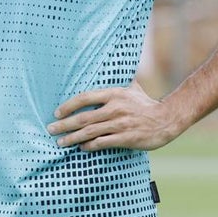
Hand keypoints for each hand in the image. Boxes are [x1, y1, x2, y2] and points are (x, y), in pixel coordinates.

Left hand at [47, 82, 181, 151]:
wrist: (167, 119)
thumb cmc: (147, 104)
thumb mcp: (132, 88)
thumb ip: (119, 82)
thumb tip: (112, 68)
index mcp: (114, 94)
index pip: (85, 97)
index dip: (69, 105)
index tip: (57, 112)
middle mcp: (115, 108)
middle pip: (84, 117)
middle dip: (64, 125)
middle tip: (50, 129)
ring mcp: (120, 124)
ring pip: (90, 132)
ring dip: (73, 138)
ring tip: (60, 142)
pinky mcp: (126, 138)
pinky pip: (103, 143)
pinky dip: (90, 146)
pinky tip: (82, 148)